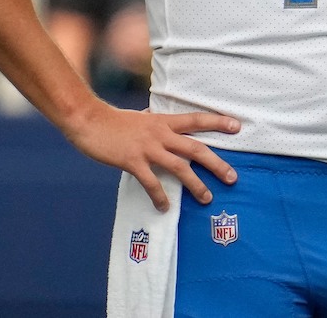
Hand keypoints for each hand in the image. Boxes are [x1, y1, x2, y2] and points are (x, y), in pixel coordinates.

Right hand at [62, 102, 239, 211]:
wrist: (88, 120)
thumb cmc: (113, 120)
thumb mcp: (140, 117)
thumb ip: (154, 122)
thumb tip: (157, 119)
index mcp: (164, 121)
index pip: (197, 120)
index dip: (218, 122)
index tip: (238, 126)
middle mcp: (161, 134)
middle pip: (197, 149)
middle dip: (217, 164)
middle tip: (233, 177)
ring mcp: (148, 148)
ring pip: (180, 168)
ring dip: (196, 185)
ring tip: (207, 198)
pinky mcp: (133, 162)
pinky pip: (151, 182)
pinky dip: (160, 196)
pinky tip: (165, 207)